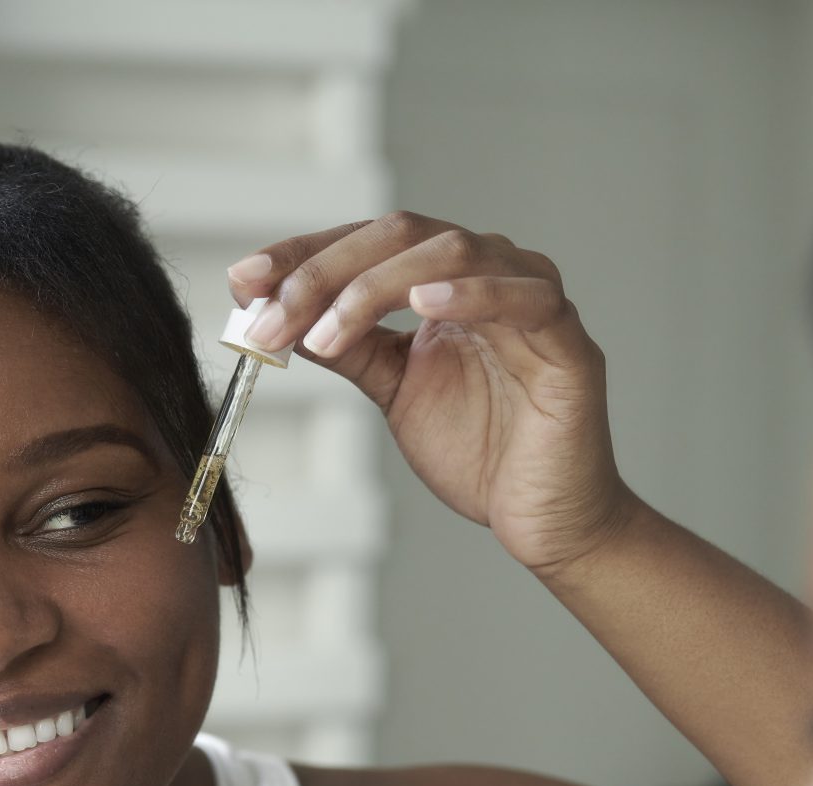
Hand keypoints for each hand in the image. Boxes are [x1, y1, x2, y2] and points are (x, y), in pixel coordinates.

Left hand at [227, 213, 643, 577]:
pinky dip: (472, 293)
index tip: (243, 282)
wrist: (544, 522)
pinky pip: (523, 298)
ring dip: (374, 287)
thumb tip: (281, 311)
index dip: (303, 255)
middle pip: (400, 236)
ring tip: (324, 331)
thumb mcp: (394, 391)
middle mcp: (491, 274)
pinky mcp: (569, 343)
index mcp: (448, 280)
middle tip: (270, 315)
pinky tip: (424, 304)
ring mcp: (533, 300)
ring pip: (451, 252)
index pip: (368, 242)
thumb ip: (350, 346)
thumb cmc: (482, 454)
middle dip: (324, 272)